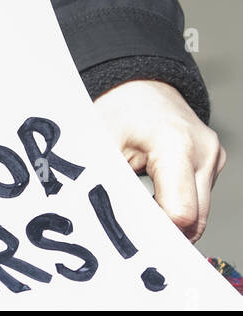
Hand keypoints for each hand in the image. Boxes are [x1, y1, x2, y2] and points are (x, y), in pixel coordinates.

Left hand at [92, 79, 225, 241]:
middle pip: (195, 219)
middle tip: (132, 235)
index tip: (133, 234)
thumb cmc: (115, 106)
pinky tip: (152, 199)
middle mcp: (203, 151)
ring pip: (199, 211)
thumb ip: (113, 185)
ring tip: (138, 212)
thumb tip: (115, 225)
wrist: (136, 80)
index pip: (180, 212)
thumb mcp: (103, 145)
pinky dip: (177, 203)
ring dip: (171, 218)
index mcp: (176, 145)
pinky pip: (198, 196)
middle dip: (165, 231)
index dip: (157, 231)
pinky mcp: (213, 159)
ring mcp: (213, 156)